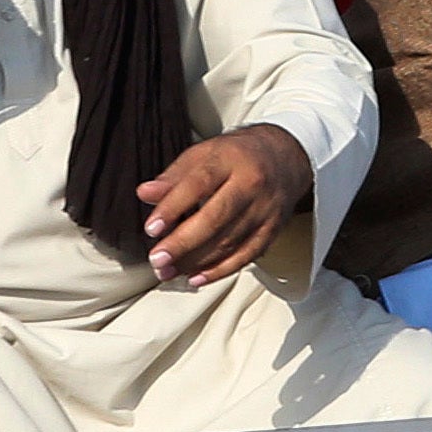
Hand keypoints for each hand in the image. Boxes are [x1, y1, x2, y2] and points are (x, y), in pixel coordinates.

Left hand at [140, 125, 310, 284]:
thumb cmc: (237, 156)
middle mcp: (251, 185)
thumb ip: (174, 176)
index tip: (152, 228)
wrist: (285, 157)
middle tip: (158, 259)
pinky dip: (220, 271)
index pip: (198, 184)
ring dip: (195, 262)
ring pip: (229, 242)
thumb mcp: (203, 154)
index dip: (173, 207)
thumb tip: (145, 193)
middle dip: (183, 243)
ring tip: (168, 271)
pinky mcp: (272, 230)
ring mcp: (265, 210)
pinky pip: (246, 256)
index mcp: (230, 160)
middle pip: (215, 218)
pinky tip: (197, 277)